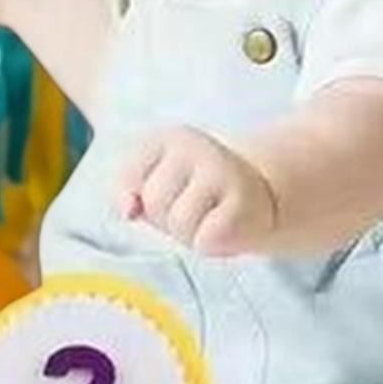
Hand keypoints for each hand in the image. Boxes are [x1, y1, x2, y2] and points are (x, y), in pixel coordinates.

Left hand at [118, 127, 276, 256]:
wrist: (256, 201)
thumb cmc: (194, 196)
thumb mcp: (152, 187)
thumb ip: (126, 193)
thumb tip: (128, 212)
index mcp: (165, 139)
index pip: (128, 180)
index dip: (139, 201)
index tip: (165, 195)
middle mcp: (194, 146)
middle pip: (154, 201)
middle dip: (166, 219)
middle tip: (192, 210)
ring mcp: (221, 169)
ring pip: (179, 222)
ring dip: (189, 234)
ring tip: (207, 219)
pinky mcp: (243, 199)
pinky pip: (205, 239)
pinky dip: (210, 244)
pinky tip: (223, 228)